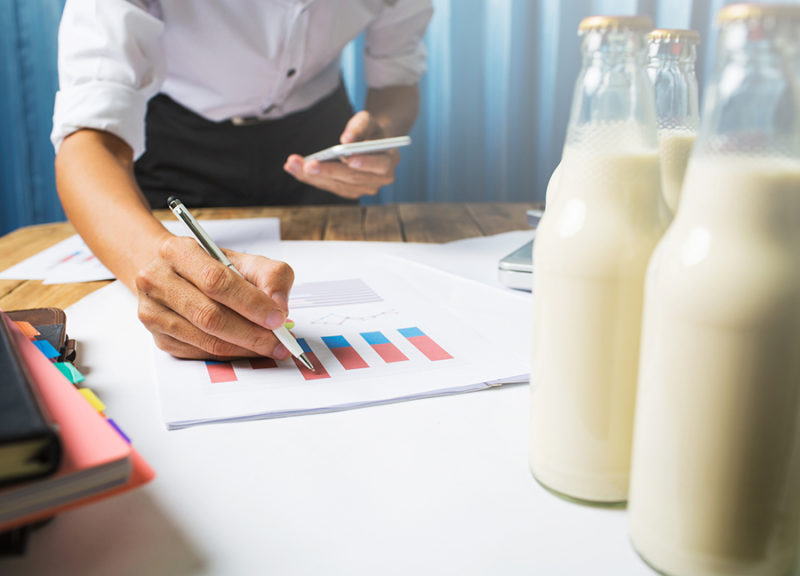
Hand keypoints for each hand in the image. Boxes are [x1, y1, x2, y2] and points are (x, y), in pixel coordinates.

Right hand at [134, 235, 294, 359]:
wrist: (172, 274)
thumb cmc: (210, 268)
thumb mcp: (243, 260)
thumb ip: (270, 275)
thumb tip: (279, 306)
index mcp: (178, 252)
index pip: (216, 281)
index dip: (251, 302)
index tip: (277, 317)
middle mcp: (158, 280)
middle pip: (210, 315)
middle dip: (251, 333)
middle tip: (278, 341)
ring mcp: (153, 312)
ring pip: (206, 339)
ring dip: (243, 347)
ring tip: (267, 346)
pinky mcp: (159, 338)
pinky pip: (200, 353)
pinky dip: (229, 354)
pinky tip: (245, 348)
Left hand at [283, 111, 399, 198]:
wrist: (370, 142)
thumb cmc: (369, 130)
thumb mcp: (368, 120)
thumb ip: (359, 126)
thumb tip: (346, 139)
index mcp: (389, 162)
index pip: (379, 165)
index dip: (365, 163)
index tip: (349, 159)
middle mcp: (379, 180)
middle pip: (352, 178)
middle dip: (328, 171)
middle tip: (308, 164)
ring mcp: (364, 189)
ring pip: (337, 185)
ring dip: (313, 177)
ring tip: (292, 164)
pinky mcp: (349, 191)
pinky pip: (329, 186)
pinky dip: (311, 178)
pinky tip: (295, 168)